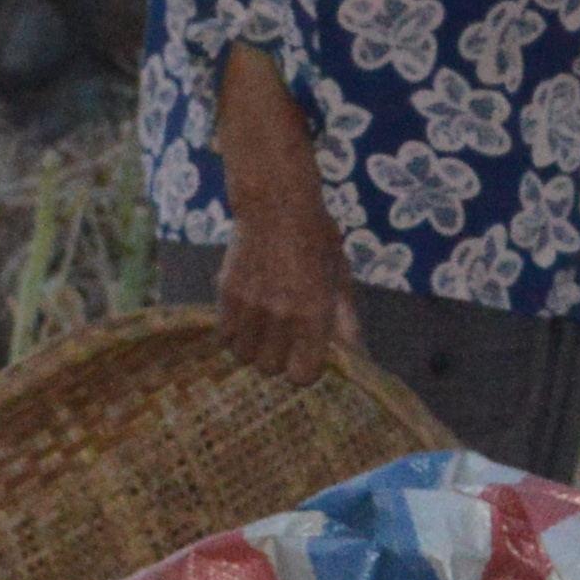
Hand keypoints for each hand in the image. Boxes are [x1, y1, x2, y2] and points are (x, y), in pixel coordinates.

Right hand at [217, 195, 364, 384]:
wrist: (275, 204)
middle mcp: (281, 315)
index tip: (305, 359)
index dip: (304, 370)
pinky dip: (234, 333)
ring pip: (244, 355)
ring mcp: (250, 306)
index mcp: (314, 313)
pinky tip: (245, 319)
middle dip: (278, 360)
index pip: (302, 374)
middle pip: (271, 368)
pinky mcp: (226, 295)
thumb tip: (355, 352)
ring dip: (254, 348)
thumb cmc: (316, 237)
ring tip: (263, 330)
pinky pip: (225, 335)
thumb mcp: (340, 274)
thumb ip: (345, 317)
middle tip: (283, 341)